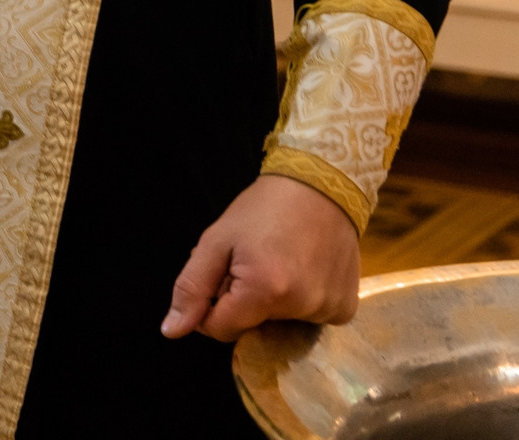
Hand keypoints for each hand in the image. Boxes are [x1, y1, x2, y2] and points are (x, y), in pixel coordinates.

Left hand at [161, 174, 360, 340]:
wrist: (321, 186)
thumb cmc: (263, 210)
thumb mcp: (216, 240)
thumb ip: (191, 288)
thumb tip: (172, 331)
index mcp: (264, 292)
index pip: (220, 330)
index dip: (210, 307)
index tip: (219, 278)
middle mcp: (301, 309)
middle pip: (251, 325)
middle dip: (242, 301)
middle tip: (251, 262)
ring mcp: (328, 311)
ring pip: (280, 323)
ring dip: (272, 301)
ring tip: (279, 262)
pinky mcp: (345, 309)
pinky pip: (309, 318)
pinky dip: (300, 301)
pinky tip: (303, 270)